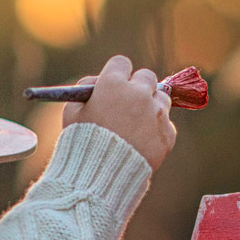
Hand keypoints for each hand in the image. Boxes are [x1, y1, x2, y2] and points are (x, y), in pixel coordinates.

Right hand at [65, 53, 176, 170]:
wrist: (99, 176)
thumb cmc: (81, 142)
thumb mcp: (72, 110)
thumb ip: (86, 88)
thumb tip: (101, 81)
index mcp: (114, 84)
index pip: (122, 63)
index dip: (116, 74)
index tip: (114, 85)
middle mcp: (139, 94)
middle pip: (147, 76)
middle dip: (138, 86)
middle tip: (129, 103)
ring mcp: (156, 114)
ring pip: (161, 98)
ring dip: (151, 106)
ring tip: (135, 125)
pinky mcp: (167, 134)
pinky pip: (166, 124)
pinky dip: (156, 131)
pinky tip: (141, 142)